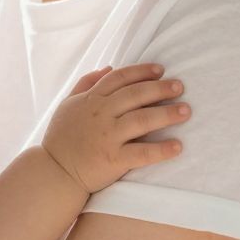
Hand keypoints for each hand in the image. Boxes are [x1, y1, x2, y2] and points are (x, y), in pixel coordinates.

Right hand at [40, 64, 187, 193]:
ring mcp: (107, 137)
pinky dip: (161, 150)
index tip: (161, 70)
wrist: (54, 172)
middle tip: (180, 87)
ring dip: (167, 114)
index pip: (120, 78)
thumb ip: (86, 83)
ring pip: (142, 120)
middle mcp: (101, 114)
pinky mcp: (113, 159)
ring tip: (186, 111)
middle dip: (160, 88)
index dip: (141, 71)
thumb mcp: (68, 104)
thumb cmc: (62, 138)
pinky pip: (142, 153)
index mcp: (91, 99)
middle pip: (136, 95)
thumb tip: (108, 67)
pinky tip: (178, 146)